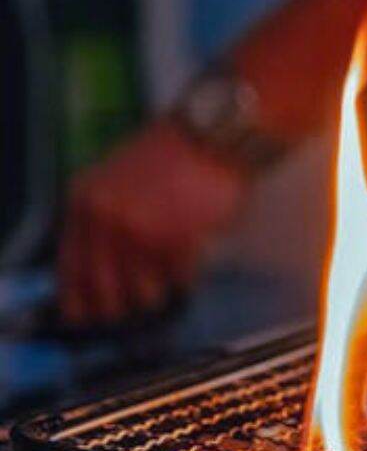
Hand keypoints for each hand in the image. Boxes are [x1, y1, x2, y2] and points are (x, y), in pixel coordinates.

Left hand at [57, 120, 248, 325]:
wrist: (213, 135)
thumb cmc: (172, 155)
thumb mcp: (117, 178)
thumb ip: (102, 217)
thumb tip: (101, 265)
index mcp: (85, 201)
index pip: (69, 267)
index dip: (77, 298)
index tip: (85, 315)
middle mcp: (107, 220)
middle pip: (104, 289)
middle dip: (120, 303)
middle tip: (134, 303)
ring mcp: (142, 232)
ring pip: (143, 293)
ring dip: (158, 290)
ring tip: (168, 272)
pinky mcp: (178, 241)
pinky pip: (179, 281)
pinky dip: (186, 276)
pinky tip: (191, 256)